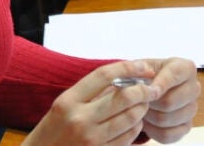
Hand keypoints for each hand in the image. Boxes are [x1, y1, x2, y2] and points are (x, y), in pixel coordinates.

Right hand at [23, 60, 158, 145]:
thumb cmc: (54, 131)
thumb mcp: (63, 106)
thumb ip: (89, 93)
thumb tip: (123, 78)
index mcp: (68, 101)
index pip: (103, 76)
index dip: (127, 68)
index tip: (143, 66)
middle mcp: (80, 119)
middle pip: (124, 97)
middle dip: (143, 90)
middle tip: (150, 89)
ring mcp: (92, 139)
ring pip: (132, 118)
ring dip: (142, 110)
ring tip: (141, 106)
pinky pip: (128, 137)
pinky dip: (136, 128)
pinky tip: (133, 124)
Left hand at [141, 58, 199, 143]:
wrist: (148, 88)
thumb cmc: (145, 74)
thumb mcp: (140, 66)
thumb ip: (140, 70)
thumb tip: (146, 82)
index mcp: (185, 68)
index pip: (175, 75)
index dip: (160, 84)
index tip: (148, 91)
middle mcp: (193, 88)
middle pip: (170, 102)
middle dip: (149, 103)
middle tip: (137, 100)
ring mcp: (192, 109)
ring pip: (166, 119)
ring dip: (148, 116)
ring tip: (140, 109)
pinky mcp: (186, 127)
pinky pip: (167, 134)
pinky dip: (152, 130)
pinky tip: (146, 121)